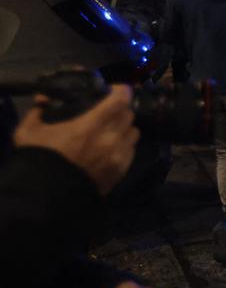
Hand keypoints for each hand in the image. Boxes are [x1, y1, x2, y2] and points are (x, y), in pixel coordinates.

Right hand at [14, 85, 136, 194]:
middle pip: (129, 114)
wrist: (46, 198)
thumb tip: (44, 99)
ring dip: (125, 128)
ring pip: (134, 132)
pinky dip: (125, 146)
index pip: (120, 99)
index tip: (116, 89)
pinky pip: (131, 151)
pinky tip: (111, 148)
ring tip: (112, 131)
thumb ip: (39, 111)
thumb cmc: (39, 160)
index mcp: (90, 126)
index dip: (121, 91)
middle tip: (109, 111)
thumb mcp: (30, 132)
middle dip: (120, 109)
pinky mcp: (121, 171)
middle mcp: (110, 139)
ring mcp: (118, 156)